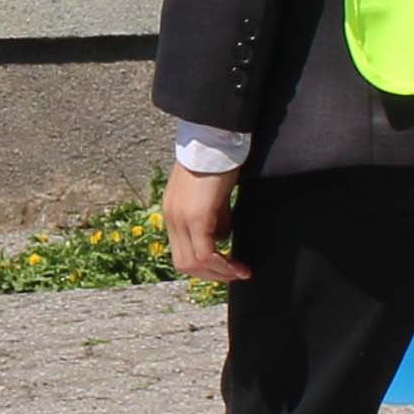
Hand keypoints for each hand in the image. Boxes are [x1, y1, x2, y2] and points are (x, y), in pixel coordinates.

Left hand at [158, 161, 247, 285]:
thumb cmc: (218, 161)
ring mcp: (181, 218)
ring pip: (194, 263)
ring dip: (219, 273)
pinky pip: (205, 253)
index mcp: (174, 212)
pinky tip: (239, 265)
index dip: (205, 267)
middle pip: (184, 264)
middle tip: (235, 275)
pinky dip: (223, 264)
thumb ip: (215, 218)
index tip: (227, 269)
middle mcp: (172, 218)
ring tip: (241, 272)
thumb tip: (222, 239)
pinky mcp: (196, 216)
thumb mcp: (214, 196)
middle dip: (212, 275)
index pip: (182, 252)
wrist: (214, 139)